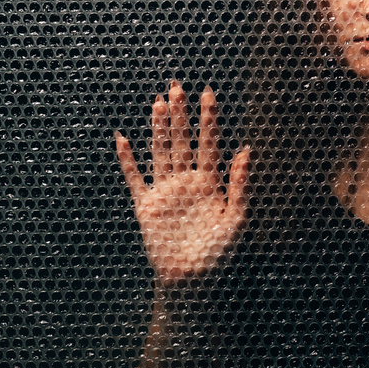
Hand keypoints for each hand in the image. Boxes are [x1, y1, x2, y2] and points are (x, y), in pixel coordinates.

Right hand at [115, 80, 249, 285]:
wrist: (192, 282)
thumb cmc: (220, 254)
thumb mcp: (237, 219)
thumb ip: (240, 185)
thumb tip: (246, 151)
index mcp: (210, 183)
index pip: (208, 144)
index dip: (208, 119)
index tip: (208, 93)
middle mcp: (187, 182)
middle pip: (182, 141)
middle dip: (180, 115)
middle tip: (177, 85)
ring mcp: (166, 192)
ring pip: (160, 152)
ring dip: (158, 128)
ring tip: (158, 102)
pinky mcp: (147, 206)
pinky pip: (135, 179)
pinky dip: (128, 161)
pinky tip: (122, 140)